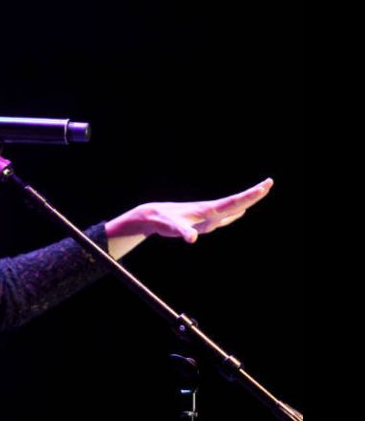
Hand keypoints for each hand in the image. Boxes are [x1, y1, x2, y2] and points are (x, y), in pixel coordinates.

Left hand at [105, 178, 273, 242]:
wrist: (152, 216)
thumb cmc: (162, 221)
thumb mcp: (171, 227)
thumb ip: (182, 231)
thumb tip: (191, 237)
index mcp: (207, 210)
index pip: (232, 202)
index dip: (248, 197)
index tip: (263, 187)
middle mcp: (210, 211)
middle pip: (236, 202)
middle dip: (253, 194)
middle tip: (270, 182)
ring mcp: (207, 215)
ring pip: (231, 207)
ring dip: (247, 201)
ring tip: (261, 192)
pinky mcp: (202, 220)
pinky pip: (224, 216)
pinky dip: (235, 213)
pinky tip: (240, 213)